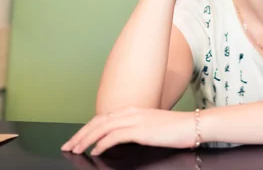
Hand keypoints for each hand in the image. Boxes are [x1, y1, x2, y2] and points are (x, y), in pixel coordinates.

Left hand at [61, 106, 196, 155]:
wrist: (194, 125)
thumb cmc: (177, 128)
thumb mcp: (153, 126)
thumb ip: (137, 129)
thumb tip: (122, 139)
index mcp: (134, 110)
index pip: (104, 118)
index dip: (87, 128)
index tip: (77, 139)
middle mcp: (131, 112)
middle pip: (98, 121)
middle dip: (80, 134)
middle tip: (68, 146)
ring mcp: (135, 120)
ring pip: (102, 127)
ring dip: (86, 139)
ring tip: (76, 150)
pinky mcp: (140, 130)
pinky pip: (114, 136)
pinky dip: (101, 143)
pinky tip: (96, 151)